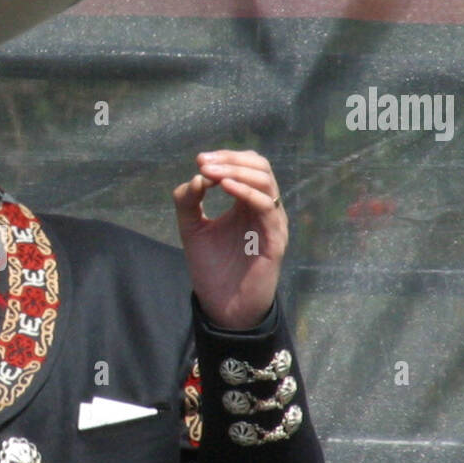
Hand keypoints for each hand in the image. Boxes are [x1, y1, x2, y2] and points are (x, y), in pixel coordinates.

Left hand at [172, 149, 286, 329]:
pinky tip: (225, 188)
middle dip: (230, 160)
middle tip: (203, 163)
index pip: (247, 165)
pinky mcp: (275, 239)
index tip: (199, 160)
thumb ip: (188, 202)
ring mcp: (272, 222)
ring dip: (236, 172)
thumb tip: (196, 176)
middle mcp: (263, 208)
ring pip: (266, 182)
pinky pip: (267, 207)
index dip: (226, 157)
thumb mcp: (192, 228)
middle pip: (259, 167)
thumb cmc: (211, 268)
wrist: (223, 305)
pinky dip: (246, 192)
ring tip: (211, 174)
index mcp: (246, 202)